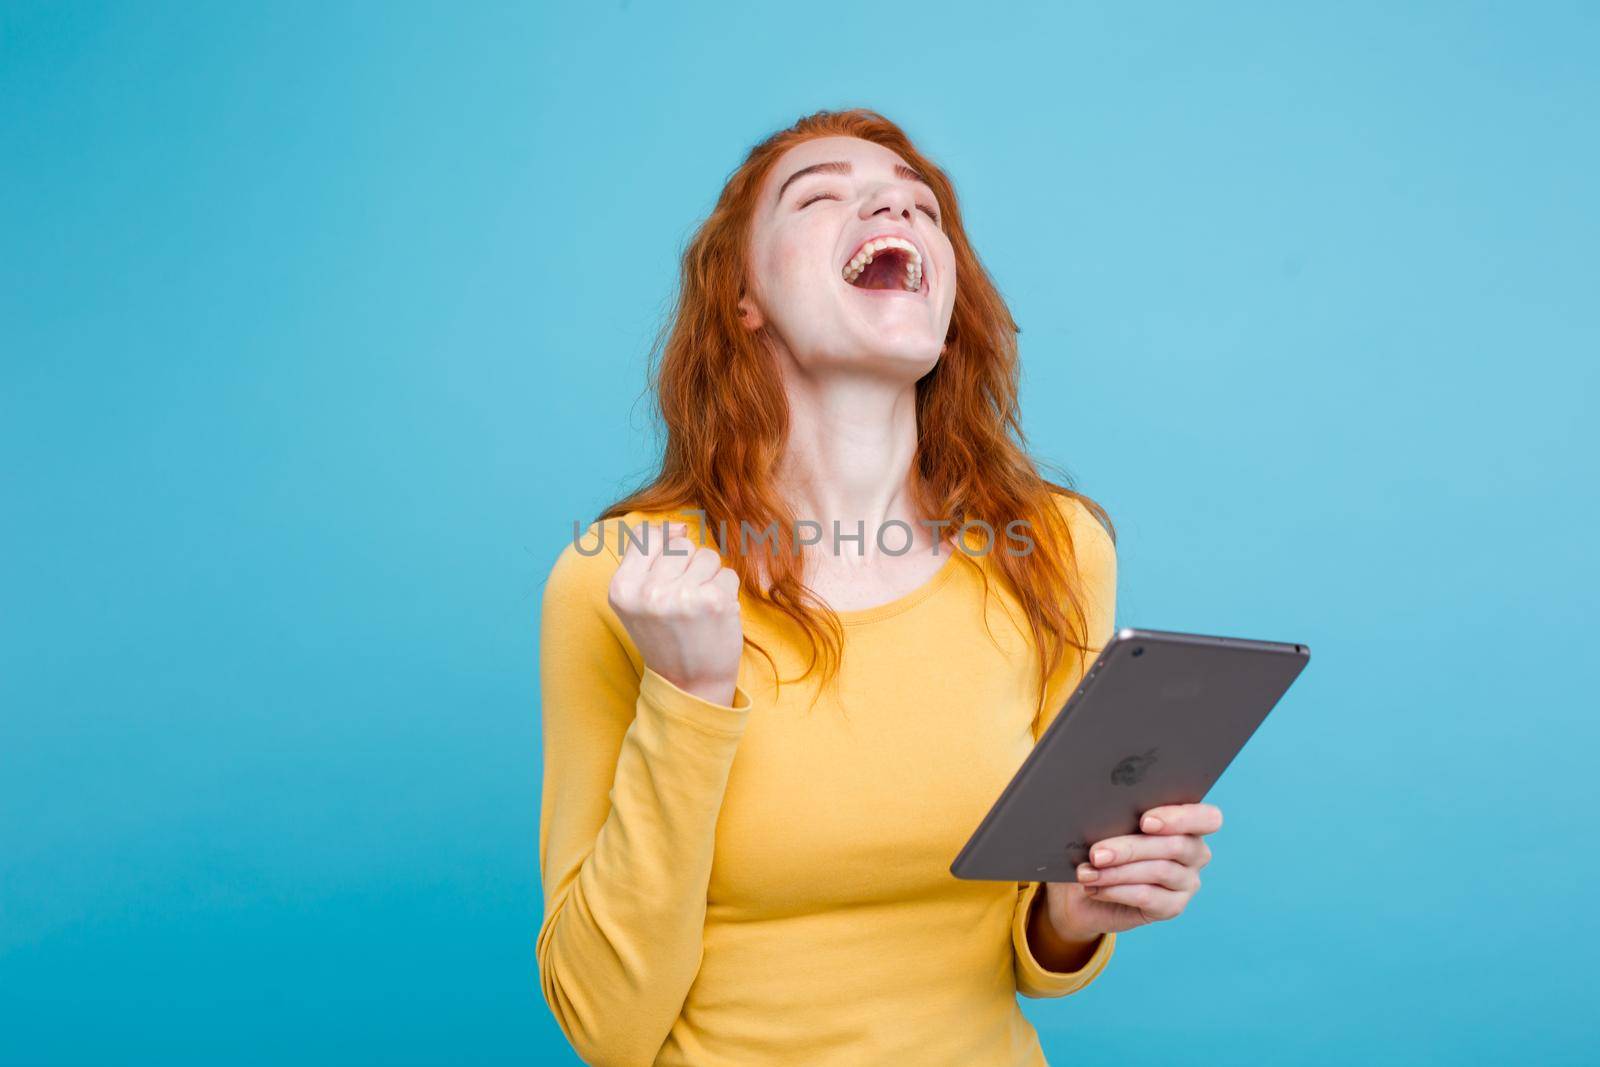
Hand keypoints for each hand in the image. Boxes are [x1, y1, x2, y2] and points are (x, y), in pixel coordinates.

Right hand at [608, 520, 743, 705]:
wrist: (689, 685)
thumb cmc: (666, 637)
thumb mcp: (638, 601)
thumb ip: (648, 561)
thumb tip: (678, 525)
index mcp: (622, 589)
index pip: (646, 537)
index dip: (666, 543)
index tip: (673, 569)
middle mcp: (648, 592)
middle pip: (681, 545)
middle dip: (689, 567)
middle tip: (685, 601)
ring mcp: (681, 596)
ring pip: (706, 556)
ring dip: (709, 578)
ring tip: (699, 608)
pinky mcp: (714, 601)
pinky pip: (727, 574)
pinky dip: (726, 592)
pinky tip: (715, 616)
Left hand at [1042, 803, 1220, 940]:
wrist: (1082, 891)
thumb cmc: (1100, 846)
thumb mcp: (1108, 826)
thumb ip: (1119, 816)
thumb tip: (1106, 810)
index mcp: (1187, 822)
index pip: (1206, 818)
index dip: (1180, 818)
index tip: (1145, 821)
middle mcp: (1195, 852)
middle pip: (1175, 846)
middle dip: (1131, 848)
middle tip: (1097, 853)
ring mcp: (1187, 882)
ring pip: (1159, 871)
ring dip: (1117, 872)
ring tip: (1087, 873)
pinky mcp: (1173, 907)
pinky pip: (1148, 897)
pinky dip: (1117, 890)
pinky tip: (1095, 888)